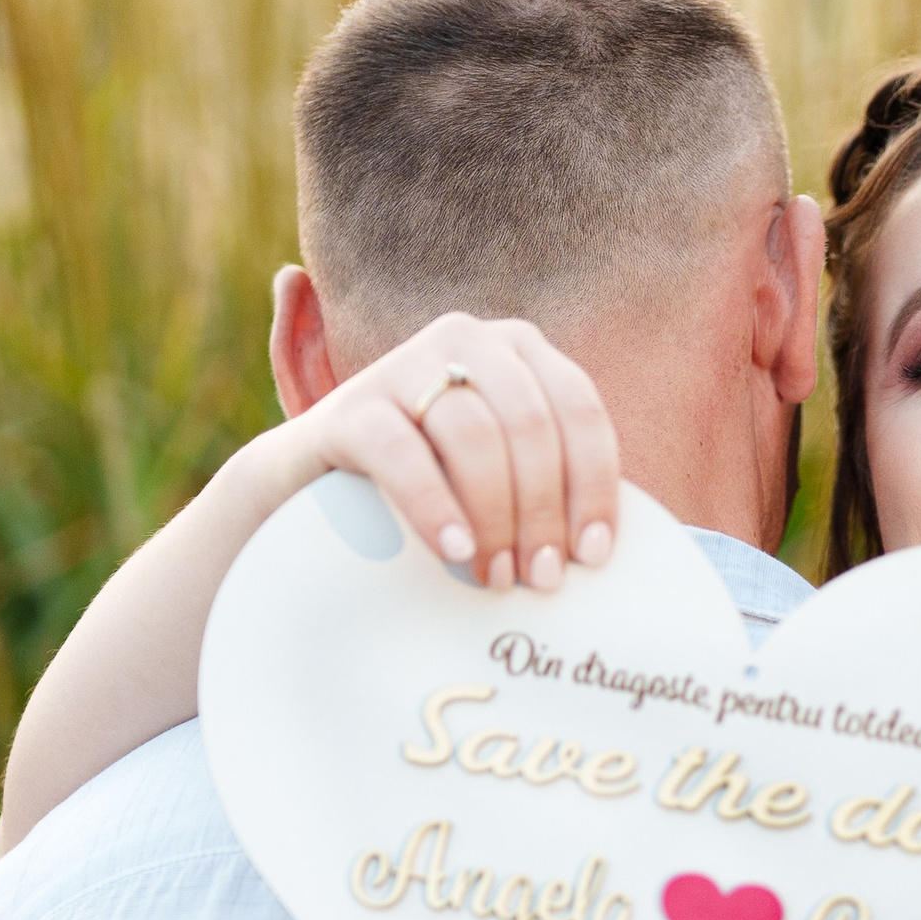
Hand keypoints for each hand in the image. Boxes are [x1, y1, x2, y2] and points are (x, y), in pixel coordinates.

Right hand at [285, 311, 619, 588]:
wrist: (315, 484)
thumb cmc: (434, 485)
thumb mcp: (502, 472)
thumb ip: (551, 484)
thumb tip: (605, 551)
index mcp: (522, 351)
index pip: (580, 411)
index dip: (595, 486)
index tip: (594, 556)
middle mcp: (468, 340)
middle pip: (532, 426)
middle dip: (545, 512)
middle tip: (541, 579)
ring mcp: (405, 364)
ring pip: (475, 437)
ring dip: (497, 517)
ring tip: (497, 576)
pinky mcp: (352, 405)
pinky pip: (403, 453)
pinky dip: (435, 505)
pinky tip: (453, 548)